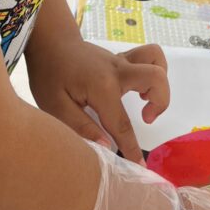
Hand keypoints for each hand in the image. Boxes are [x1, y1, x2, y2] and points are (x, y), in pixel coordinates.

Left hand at [27, 36, 169, 163]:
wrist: (50, 43)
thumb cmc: (49, 75)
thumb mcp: (55, 106)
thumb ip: (81, 127)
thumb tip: (106, 147)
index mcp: (101, 87)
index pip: (122, 123)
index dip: (132, 148)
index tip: (141, 167)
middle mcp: (118, 71)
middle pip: (156, 79)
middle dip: (160, 103)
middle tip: (145, 118)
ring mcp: (122, 61)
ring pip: (157, 61)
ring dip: (160, 84)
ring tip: (145, 100)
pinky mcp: (123, 58)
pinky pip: (150, 57)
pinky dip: (154, 71)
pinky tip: (140, 87)